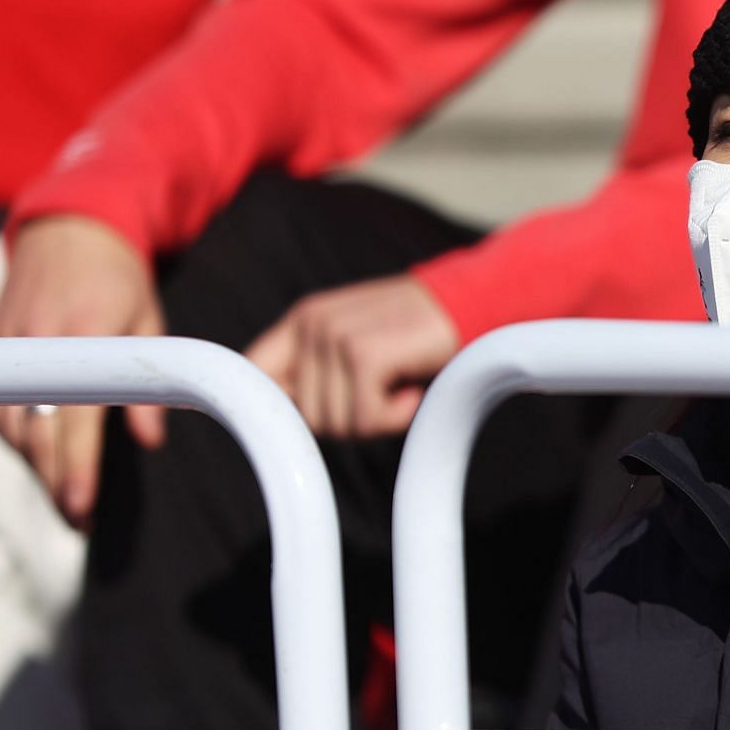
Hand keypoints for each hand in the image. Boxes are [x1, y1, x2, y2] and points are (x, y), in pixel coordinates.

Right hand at [0, 216, 166, 527]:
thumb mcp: (150, 322)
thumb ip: (150, 383)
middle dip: (54, 482)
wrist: (70, 228)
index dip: (77, 466)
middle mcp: (35, 344)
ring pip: (10, 427)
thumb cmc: (119, 278)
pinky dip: (15, 439)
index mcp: (82, 336)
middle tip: (77, 520)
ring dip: (34, 466)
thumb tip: (151, 440)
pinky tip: (40, 459)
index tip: (81, 505)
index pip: (75, 417)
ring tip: (66, 498)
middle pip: (35, 432)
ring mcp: (6, 347)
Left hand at [245, 274, 458, 438]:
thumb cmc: (422, 339)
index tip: (305, 422)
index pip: (252, 373)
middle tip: (386, 394)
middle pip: (305, 417)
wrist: (477, 305)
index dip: (273, 408)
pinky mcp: (363, 354)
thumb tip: (284, 421)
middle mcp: (311, 323)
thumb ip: (320, 374)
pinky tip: (414, 389)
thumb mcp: (360, 348)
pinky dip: (396, 417)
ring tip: (402, 384)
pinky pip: (364, 420)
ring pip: (334, 424)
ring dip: (376, 418)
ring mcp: (334, 336)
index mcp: (304, 320)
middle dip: (349, 419)